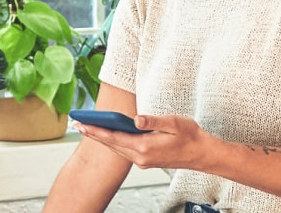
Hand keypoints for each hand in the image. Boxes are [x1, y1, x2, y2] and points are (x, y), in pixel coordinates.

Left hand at [72, 114, 216, 170]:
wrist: (202, 154)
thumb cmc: (190, 136)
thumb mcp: (173, 123)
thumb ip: (152, 121)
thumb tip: (135, 119)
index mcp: (145, 147)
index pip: (114, 137)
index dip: (96, 130)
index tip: (82, 124)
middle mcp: (141, 157)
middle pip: (112, 144)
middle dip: (94, 134)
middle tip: (77, 124)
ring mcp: (143, 161)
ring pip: (117, 149)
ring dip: (103, 138)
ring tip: (88, 128)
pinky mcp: (146, 161)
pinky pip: (125, 151)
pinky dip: (114, 142)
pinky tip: (109, 135)